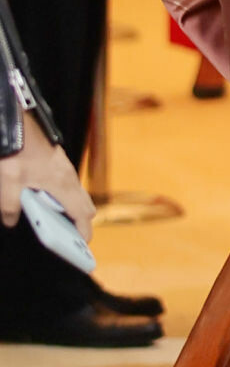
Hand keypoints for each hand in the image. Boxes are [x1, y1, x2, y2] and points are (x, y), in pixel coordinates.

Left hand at [0, 117, 94, 239]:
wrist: (17, 122)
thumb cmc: (17, 149)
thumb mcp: (7, 182)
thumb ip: (9, 206)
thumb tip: (11, 220)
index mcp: (61, 185)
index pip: (82, 214)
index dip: (83, 232)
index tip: (81, 245)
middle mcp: (68, 176)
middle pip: (85, 205)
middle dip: (81, 221)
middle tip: (69, 235)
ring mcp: (64, 167)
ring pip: (77, 192)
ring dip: (71, 207)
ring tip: (55, 219)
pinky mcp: (57, 160)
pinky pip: (68, 183)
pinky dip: (63, 194)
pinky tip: (44, 196)